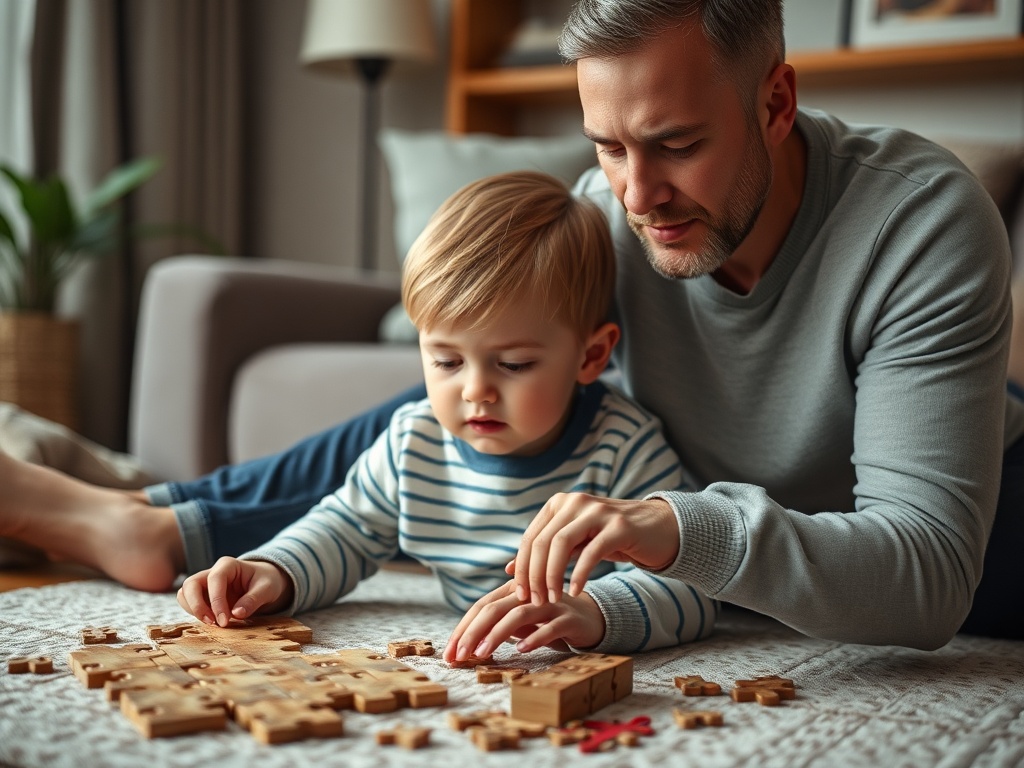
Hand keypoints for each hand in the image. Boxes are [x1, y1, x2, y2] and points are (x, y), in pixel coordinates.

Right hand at [176, 557, 292, 626]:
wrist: (265, 583)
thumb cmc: (267, 581)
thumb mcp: (267, 588)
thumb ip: (253, 599)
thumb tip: (236, 614)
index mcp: (228, 565)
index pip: (215, 579)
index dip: (216, 601)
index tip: (224, 621)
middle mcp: (212, 572)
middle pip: (191, 584)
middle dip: (197, 605)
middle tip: (212, 624)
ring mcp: (205, 584)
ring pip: (185, 594)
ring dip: (194, 610)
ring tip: (213, 624)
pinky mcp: (203, 596)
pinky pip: (189, 603)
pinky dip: (195, 614)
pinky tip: (212, 622)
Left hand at [443, 580, 605, 663]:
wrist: (590, 617)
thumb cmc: (547, 620)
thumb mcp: (519, 623)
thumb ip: (496, 626)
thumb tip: (464, 644)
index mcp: (513, 591)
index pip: (481, 606)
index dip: (462, 629)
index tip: (449, 653)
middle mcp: (529, 593)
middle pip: (494, 608)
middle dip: (473, 632)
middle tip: (459, 655)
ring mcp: (549, 604)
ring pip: (518, 615)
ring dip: (497, 634)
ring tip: (482, 653)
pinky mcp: (569, 619)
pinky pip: (550, 628)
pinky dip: (535, 638)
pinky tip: (522, 650)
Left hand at [508, 493, 678, 605]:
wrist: (656, 528)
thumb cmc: (608, 538)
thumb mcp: (574, 542)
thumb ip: (544, 552)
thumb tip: (508, 570)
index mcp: (559, 503)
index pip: (530, 538)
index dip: (522, 568)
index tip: (520, 595)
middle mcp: (575, 502)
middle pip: (542, 541)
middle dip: (534, 575)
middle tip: (534, 601)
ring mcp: (597, 511)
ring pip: (561, 544)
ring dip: (552, 575)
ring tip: (552, 599)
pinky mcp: (619, 526)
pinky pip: (591, 551)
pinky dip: (579, 574)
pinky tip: (576, 592)